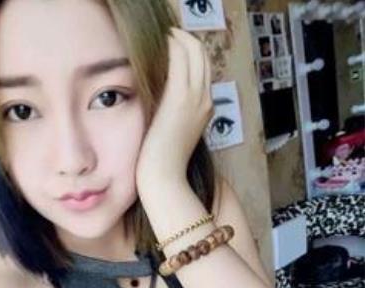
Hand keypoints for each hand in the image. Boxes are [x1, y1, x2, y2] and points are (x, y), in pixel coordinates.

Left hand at [136, 27, 212, 192]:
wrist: (165, 177)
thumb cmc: (164, 161)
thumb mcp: (175, 134)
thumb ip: (175, 115)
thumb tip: (163, 103)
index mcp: (205, 107)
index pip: (202, 68)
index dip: (189, 51)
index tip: (172, 43)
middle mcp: (205, 99)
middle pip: (202, 55)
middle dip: (185, 38)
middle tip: (167, 32)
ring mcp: (194, 98)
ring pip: (193, 52)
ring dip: (178, 37)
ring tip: (162, 32)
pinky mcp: (179, 99)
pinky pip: (179, 59)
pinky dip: (171, 45)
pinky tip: (159, 40)